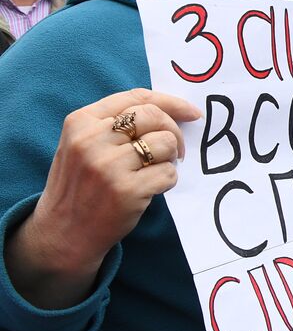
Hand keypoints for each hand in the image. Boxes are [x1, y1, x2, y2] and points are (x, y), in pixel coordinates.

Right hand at [8, 89, 199, 309]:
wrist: (62, 232)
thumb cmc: (79, 186)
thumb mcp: (82, 145)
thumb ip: (115, 125)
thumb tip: (171, 111)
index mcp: (80, 122)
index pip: (135, 97)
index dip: (170, 102)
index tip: (192, 112)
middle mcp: (92, 140)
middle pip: (153, 116)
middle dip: (174, 131)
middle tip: (176, 150)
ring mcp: (108, 165)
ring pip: (165, 142)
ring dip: (170, 158)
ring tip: (153, 171)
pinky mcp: (126, 190)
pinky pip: (169, 173)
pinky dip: (167, 180)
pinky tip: (150, 189)